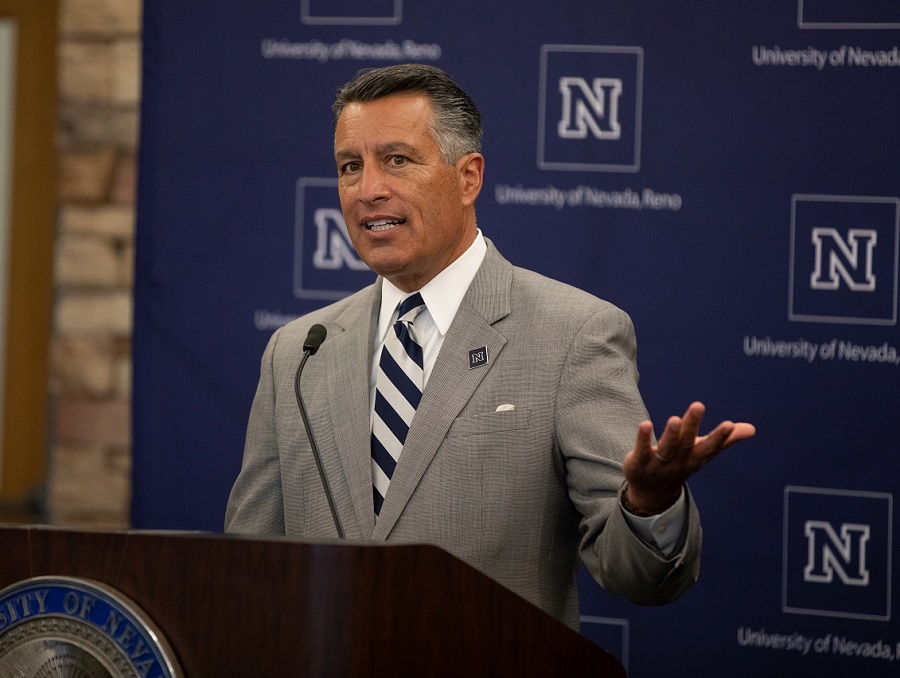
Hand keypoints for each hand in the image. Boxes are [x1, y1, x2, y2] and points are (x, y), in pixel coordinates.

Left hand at [622, 401, 754, 513]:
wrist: (653, 492)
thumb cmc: (682, 464)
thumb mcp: (702, 453)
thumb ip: (725, 440)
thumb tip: (752, 429)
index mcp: (695, 458)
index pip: (709, 447)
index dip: (720, 437)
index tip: (729, 424)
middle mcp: (678, 461)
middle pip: (686, 443)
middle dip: (692, 425)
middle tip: (698, 405)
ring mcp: (658, 464)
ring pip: (666, 449)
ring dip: (671, 434)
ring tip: (675, 418)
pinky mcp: (639, 463)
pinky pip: (641, 451)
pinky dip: (643, 439)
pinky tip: (645, 424)